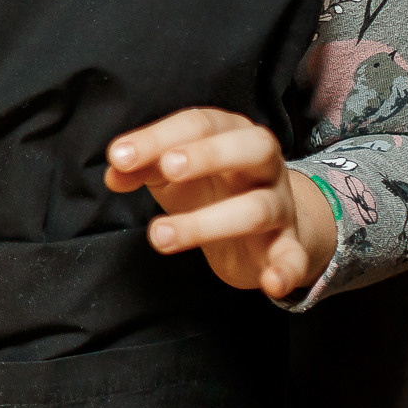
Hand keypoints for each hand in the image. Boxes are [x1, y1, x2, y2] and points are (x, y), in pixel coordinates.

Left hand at [105, 108, 335, 298]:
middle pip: (251, 147)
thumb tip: (114, 173)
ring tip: (159, 236)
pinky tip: (271, 283)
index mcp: (232, 133)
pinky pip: (293, 256)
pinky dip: (287, 270)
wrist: (265, 227)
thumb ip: (141, 167)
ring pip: (257, 208)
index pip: (200, 123)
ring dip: (208, 223)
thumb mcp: (171, 173)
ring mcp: (280, 204)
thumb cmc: (208, 187)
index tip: (119, 156)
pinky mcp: (287, 245)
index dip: (159, 136)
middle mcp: (263, 164)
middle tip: (167, 169)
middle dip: (208, 155)